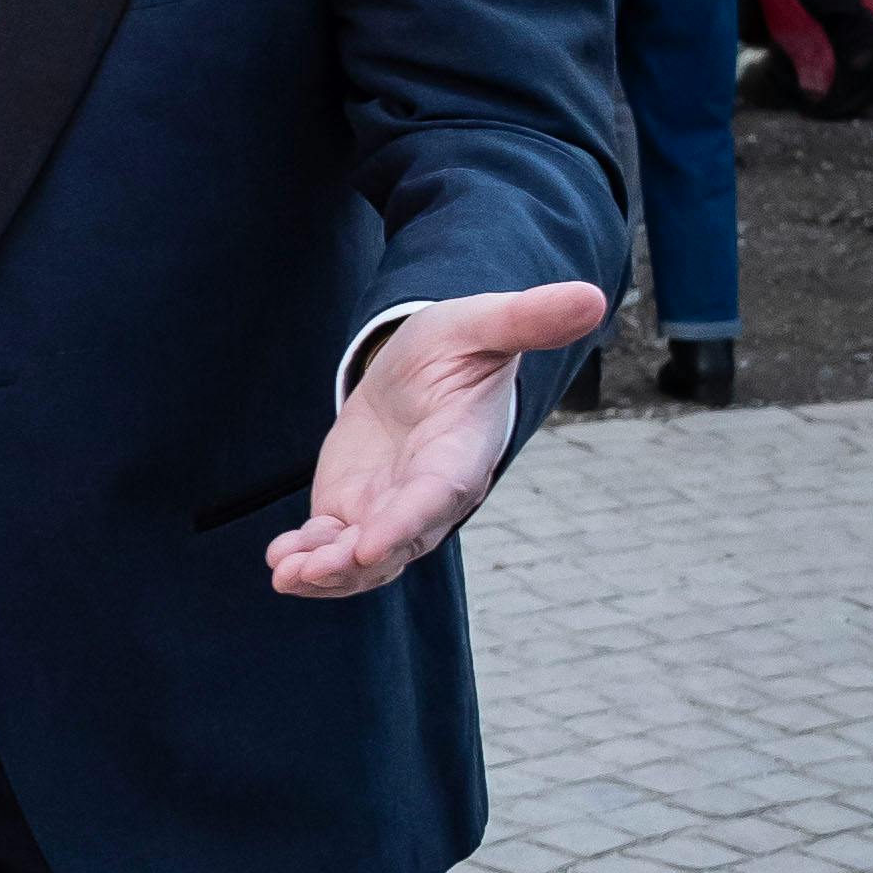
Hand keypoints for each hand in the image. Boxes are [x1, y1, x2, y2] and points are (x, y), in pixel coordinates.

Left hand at [268, 282, 608, 601]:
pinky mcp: (355, 509)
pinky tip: (278, 560)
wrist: (426, 363)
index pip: (435, 497)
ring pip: (361, 559)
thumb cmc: (462, 343)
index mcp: (461, 454)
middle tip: (307, 571)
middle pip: (396, 542)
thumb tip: (594, 298)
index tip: (369, 548)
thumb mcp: (487, 321)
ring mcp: (390, 508)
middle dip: (353, 564)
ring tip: (284, 574)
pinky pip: (331, 545)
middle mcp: (429, 494)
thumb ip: (529, 318)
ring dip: (325, 573)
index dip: (403, 524)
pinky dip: (306, 557)